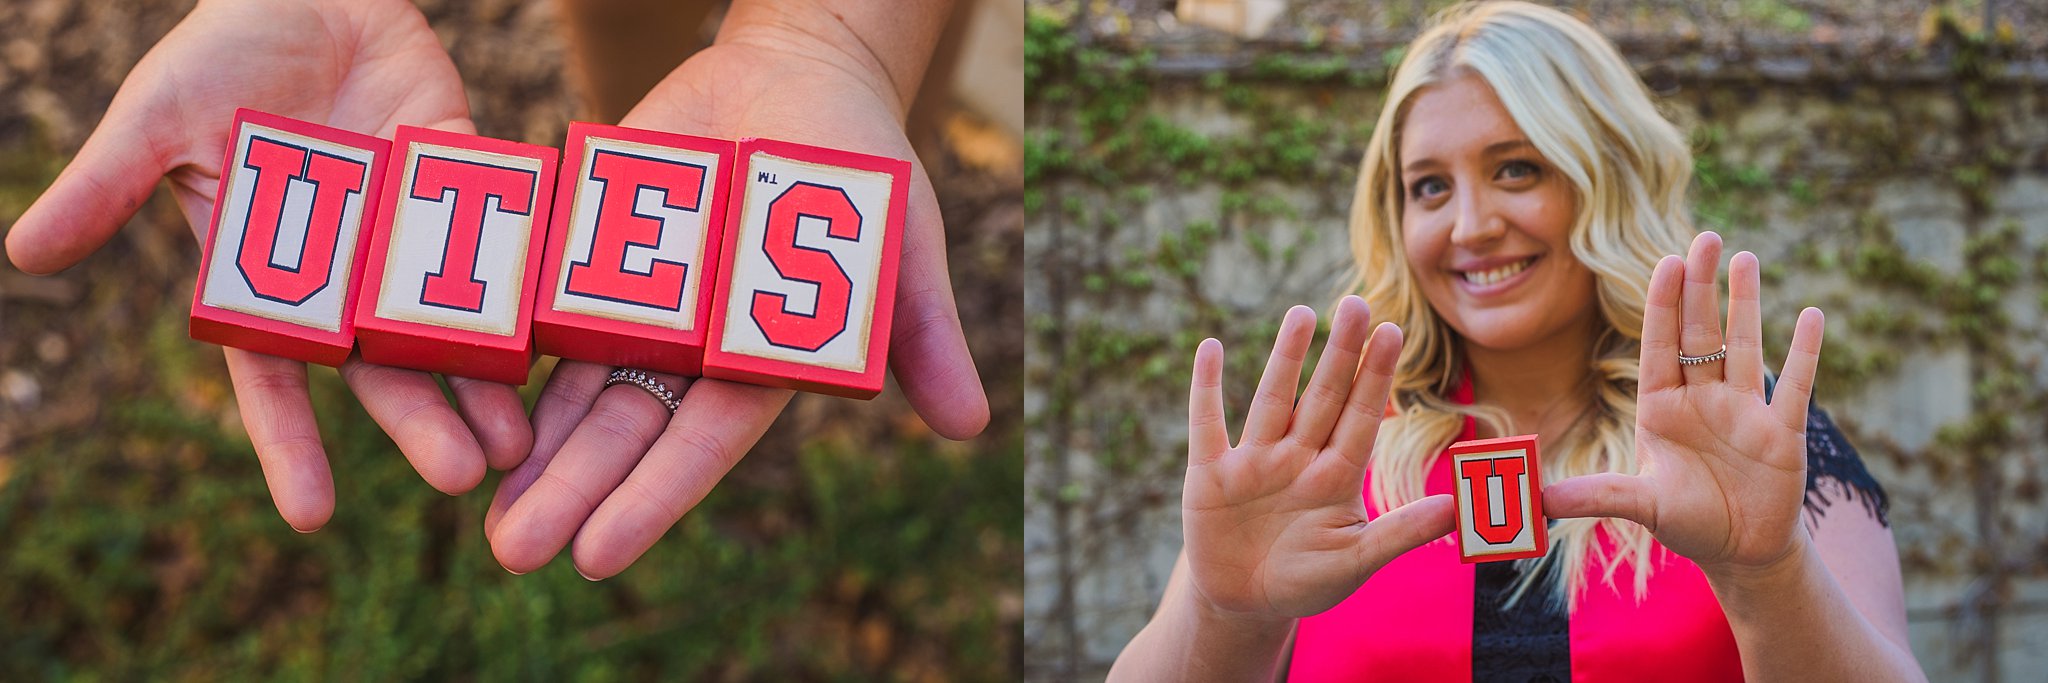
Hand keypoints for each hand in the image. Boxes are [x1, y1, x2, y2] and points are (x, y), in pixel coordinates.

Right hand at [3, 0, 531, 530]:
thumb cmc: (222, 53)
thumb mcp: (156, 117)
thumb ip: (107, 187)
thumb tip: (23, 255)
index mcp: (268, 278)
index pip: (277, 380)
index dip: (292, 445)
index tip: (313, 518)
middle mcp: (346, 274)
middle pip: (385, 368)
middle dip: (421, 424)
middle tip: (464, 478)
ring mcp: (410, 236)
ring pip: (453, 327)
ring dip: (486, 383)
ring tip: (523, 442)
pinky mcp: (467, 186)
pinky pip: (502, 245)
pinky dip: (529, 293)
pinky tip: (558, 341)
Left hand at [483, 6, 987, 577]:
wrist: (798, 69)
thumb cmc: (864, 159)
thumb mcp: (900, 240)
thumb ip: (922, 331)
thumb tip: (973, 426)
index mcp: (762, 362)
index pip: (701, 442)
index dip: (650, 498)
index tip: (595, 555)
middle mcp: (694, 350)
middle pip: (623, 432)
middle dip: (568, 493)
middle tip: (511, 552)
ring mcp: (640, 305)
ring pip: (573, 390)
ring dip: (528, 453)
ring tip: (482, 515)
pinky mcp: (594, 253)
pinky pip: (540, 309)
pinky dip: (500, 355)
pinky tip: (450, 398)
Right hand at [1180, 298, 1454, 619]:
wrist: (1244, 603)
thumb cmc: (1306, 580)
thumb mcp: (1355, 562)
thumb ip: (1399, 533)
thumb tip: (1457, 506)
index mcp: (1336, 477)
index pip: (1361, 417)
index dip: (1376, 376)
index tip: (1393, 332)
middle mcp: (1298, 459)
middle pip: (1323, 397)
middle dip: (1341, 353)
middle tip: (1357, 304)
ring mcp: (1254, 463)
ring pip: (1273, 400)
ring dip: (1285, 358)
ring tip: (1302, 313)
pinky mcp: (1210, 475)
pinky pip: (1206, 424)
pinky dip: (1205, 388)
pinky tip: (1209, 349)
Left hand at [1545, 232, 1826, 573]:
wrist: (1741, 551)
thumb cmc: (1688, 522)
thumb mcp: (1640, 506)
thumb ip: (1596, 495)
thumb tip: (1538, 500)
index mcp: (1662, 408)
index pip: (1659, 346)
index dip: (1663, 305)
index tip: (1666, 262)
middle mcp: (1702, 400)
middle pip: (1700, 333)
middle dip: (1701, 287)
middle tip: (1705, 237)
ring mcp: (1745, 411)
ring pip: (1745, 346)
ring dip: (1746, 303)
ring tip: (1744, 257)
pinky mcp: (1783, 433)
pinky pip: (1797, 386)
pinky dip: (1806, 353)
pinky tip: (1812, 316)